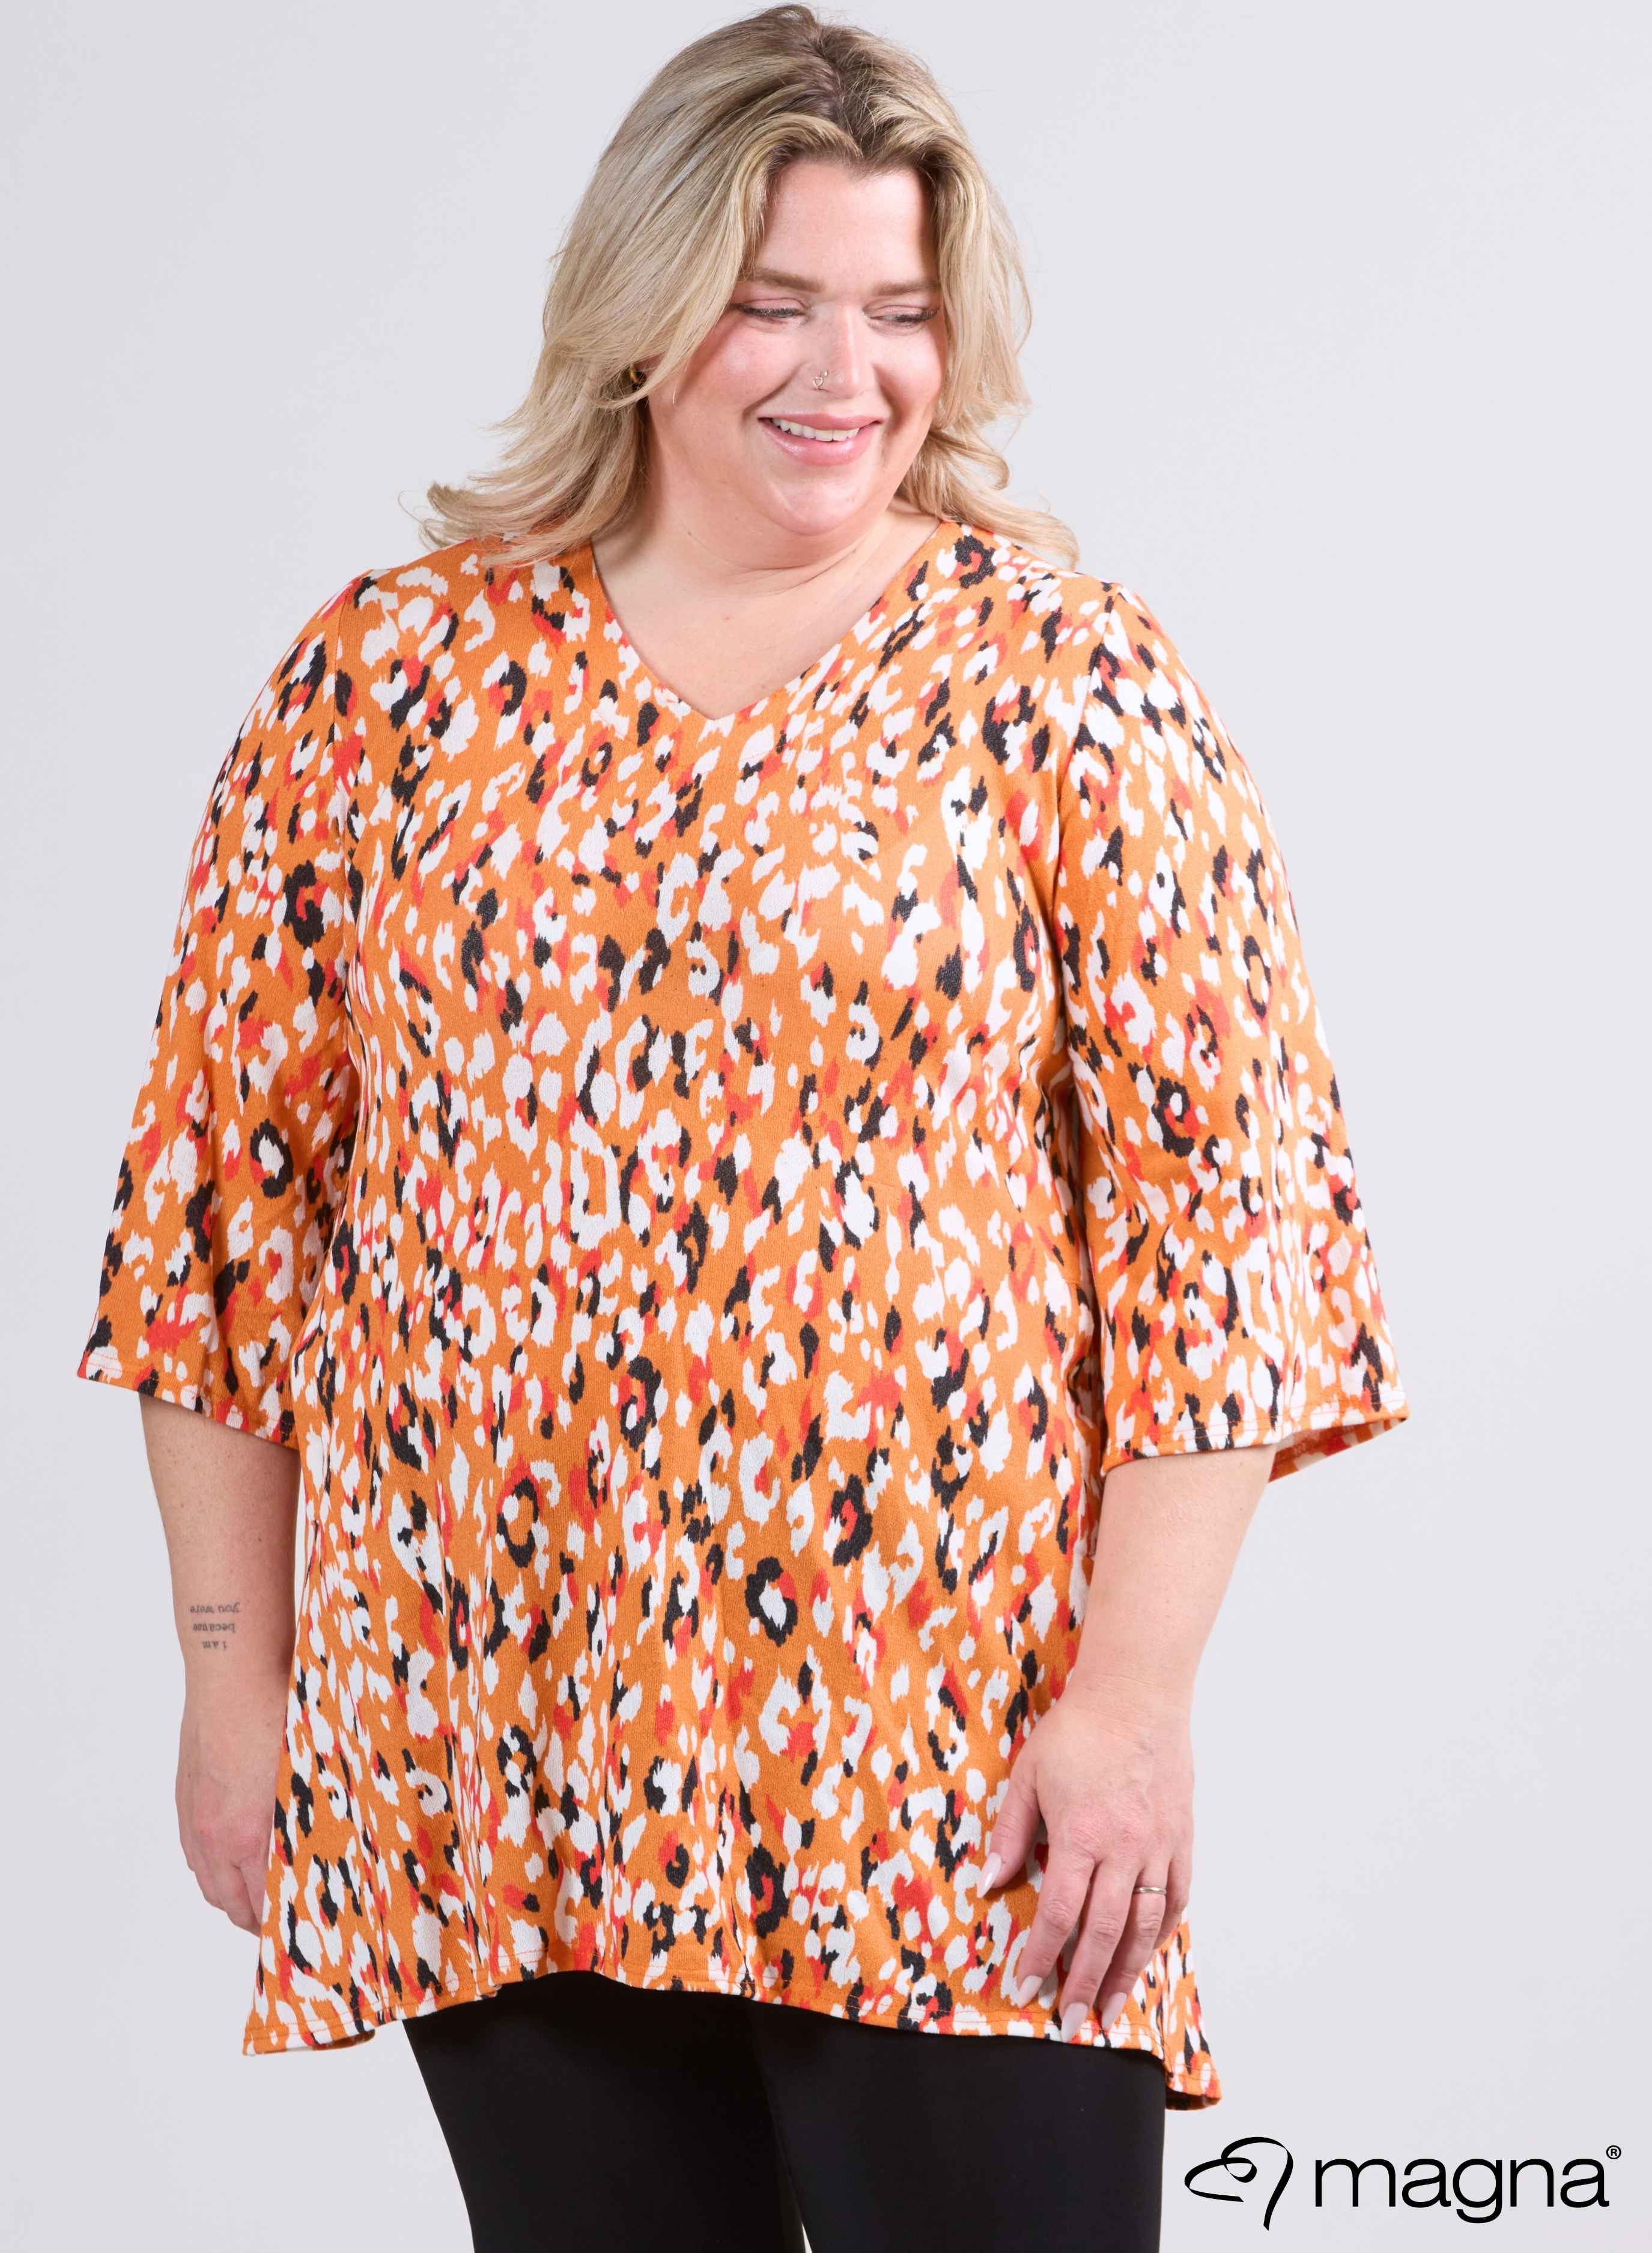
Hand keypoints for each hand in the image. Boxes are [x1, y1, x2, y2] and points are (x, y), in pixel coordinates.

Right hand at [175, 1669, 288, 1935]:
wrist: (235, 1672)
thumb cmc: (281, 1714)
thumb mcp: (309, 1772)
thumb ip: (309, 1818)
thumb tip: (329, 1845)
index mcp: (248, 1834)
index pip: (258, 1904)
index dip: (274, 1924)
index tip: (294, 1930)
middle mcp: (213, 1832)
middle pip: (226, 1899)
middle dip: (250, 1918)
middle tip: (273, 1922)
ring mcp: (194, 1813)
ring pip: (205, 1875)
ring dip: (228, 1892)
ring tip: (251, 1896)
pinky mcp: (186, 1792)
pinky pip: (193, 1846)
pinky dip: (210, 1862)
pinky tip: (228, 1856)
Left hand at [979, 1668, 1192, 2039]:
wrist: (1137, 1695)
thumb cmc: (1077, 1731)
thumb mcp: (1029, 1776)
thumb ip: (1011, 1834)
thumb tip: (990, 1885)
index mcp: (1081, 1836)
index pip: (1058, 1914)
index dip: (1040, 1957)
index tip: (1026, 1988)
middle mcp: (1125, 1850)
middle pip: (1104, 1934)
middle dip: (1084, 1984)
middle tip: (1071, 2023)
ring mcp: (1159, 1847)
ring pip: (1144, 1927)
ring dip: (1126, 1974)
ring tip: (1110, 2011)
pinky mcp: (1182, 1839)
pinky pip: (1176, 1899)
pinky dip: (1161, 1934)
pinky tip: (1146, 1956)